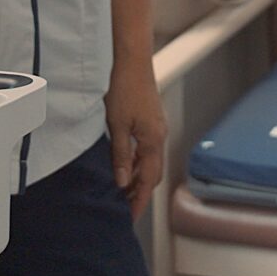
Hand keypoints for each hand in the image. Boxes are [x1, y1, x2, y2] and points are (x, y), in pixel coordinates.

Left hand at [104, 56, 166, 218]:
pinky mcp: (151, 120)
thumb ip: (120, 155)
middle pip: (153, 173)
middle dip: (140, 192)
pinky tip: (124, 163)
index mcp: (153, 140)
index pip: (148, 180)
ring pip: (150, 161)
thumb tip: (121, 180)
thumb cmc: (123, 87)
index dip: (139, 200)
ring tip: (121, 189)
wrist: (132, 59)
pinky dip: (137, 161)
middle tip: (123, 206)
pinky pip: (147, 149)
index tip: (130, 216)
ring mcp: (157, 127)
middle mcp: (159, 135)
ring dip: (137, 176)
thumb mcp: (116, 125)